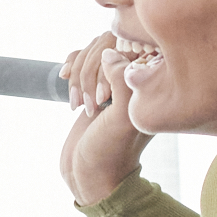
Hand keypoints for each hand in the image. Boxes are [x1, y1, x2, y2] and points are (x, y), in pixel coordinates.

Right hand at [58, 34, 146, 209]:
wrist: (91, 175)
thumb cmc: (110, 152)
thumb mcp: (120, 120)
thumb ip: (121, 82)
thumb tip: (110, 52)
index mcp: (153, 84)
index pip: (134, 42)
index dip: (114, 62)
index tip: (107, 96)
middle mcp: (137, 78)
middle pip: (110, 42)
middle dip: (92, 70)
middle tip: (93, 104)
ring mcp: (116, 80)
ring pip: (94, 49)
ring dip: (80, 73)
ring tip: (81, 104)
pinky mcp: (98, 84)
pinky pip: (84, 57)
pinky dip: (71, 65)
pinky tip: (62, 78)